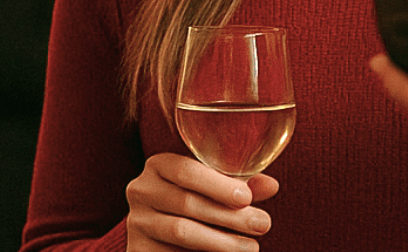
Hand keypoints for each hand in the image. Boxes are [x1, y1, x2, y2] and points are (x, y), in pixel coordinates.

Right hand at [126, 153, 278, 250]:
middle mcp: (141, 189)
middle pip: (188, 202)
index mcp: (159, 165)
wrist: (163, 238)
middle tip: (263, 224)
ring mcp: (136, 221)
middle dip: (230, 216)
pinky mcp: (136, 249)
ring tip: (251, 248)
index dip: (217, 184)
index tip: (246, 198)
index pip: (186, 170)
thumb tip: (271, 186)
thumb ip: (240, 186)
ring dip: (221, 241)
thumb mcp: (216, 190)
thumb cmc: (196, 204)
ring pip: (181, 230)